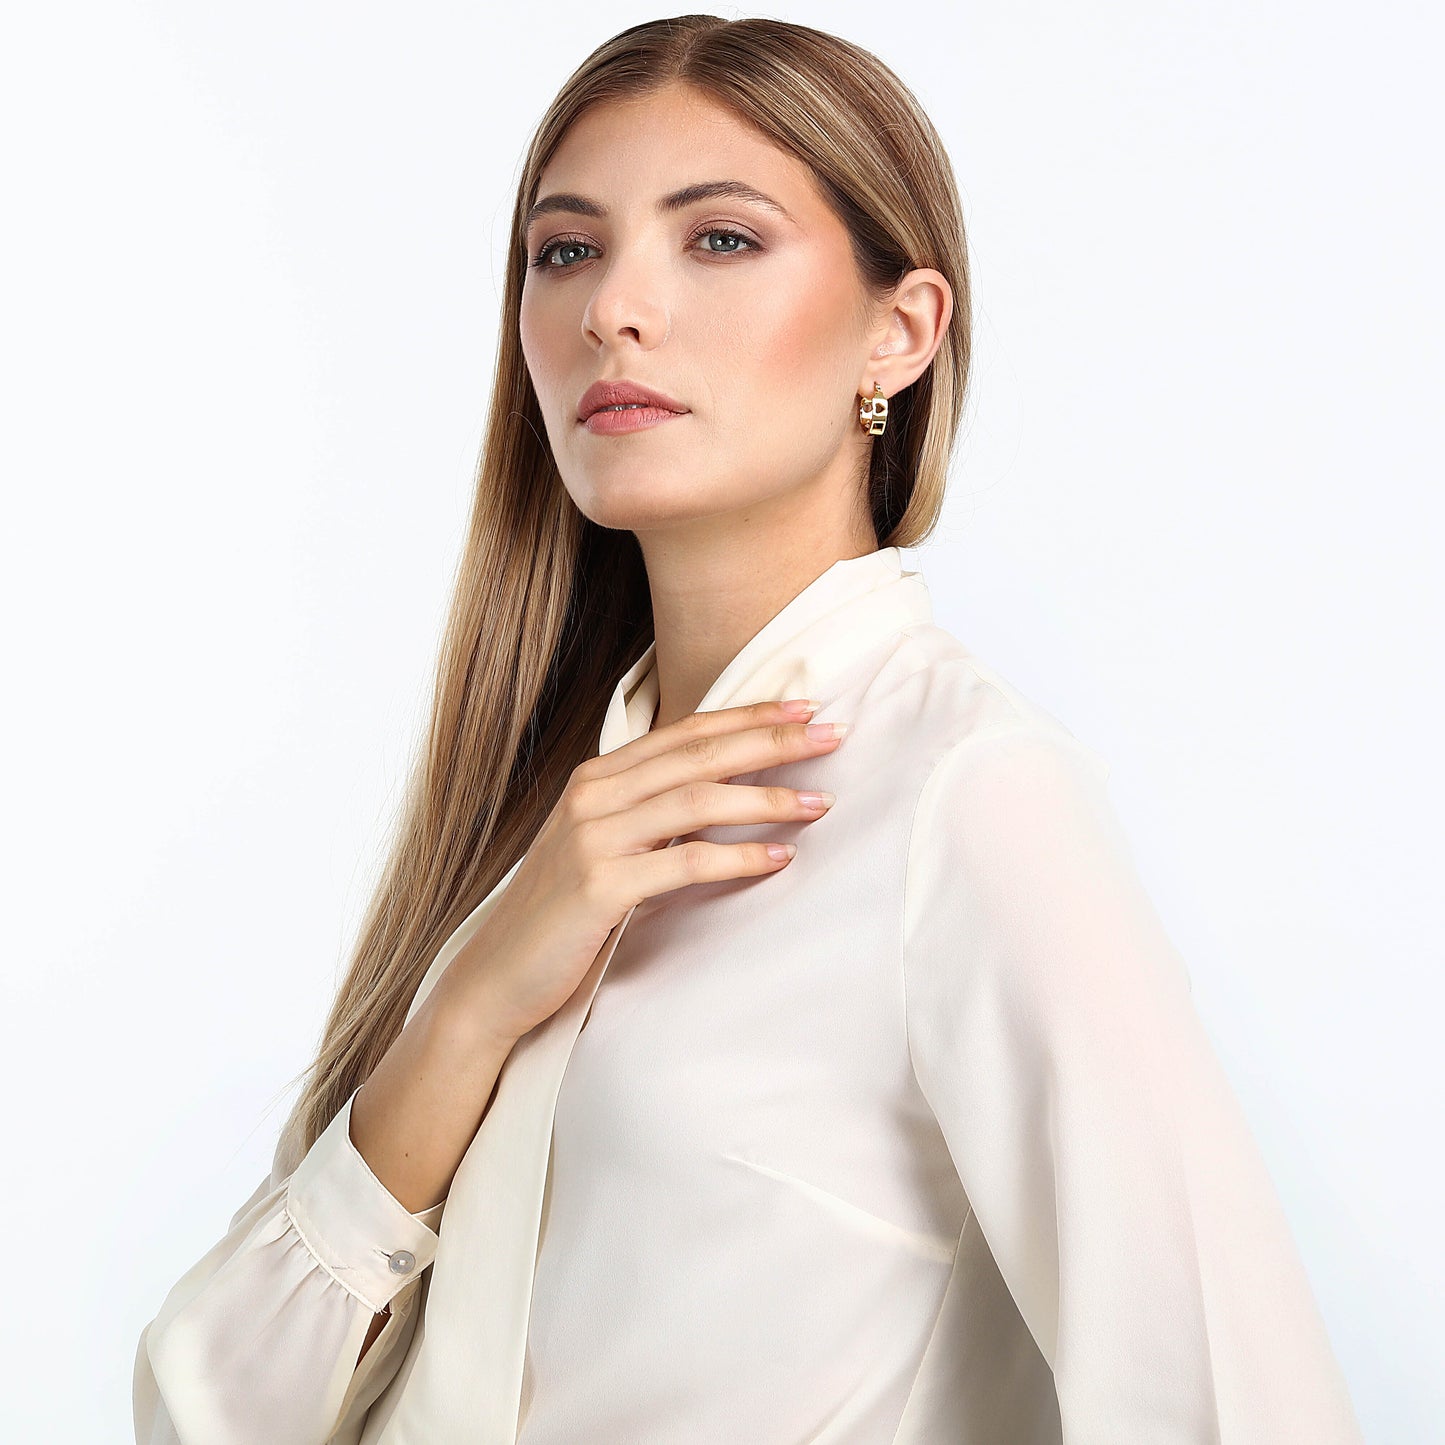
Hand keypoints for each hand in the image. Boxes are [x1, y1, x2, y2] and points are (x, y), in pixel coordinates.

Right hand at [439, 699, 846, 1047]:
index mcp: (597, 777)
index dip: (747, 715)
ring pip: (697, 799)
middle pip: (699, 753)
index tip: (804, 707)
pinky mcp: (600, 884)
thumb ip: (647, 813)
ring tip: (821, 801)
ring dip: (767, 797)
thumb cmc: (561, 913)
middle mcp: (593, 794)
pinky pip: (686, 861)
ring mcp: (593, 837)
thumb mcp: (602, 846)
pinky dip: (739, 856)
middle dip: (771, 739)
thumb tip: (720, 793)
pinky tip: (780, 857)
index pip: (685, 732)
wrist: (497, 975)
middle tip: (833, 732)